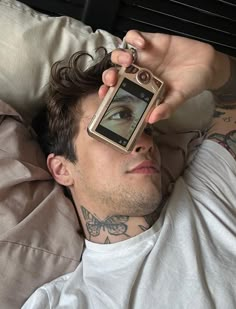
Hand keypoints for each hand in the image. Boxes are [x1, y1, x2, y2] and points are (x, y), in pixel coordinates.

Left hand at [100, 30, 229, 122]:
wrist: (206, 66)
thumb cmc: (189, 85)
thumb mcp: (178, 99)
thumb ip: (166, 108)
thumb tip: (151, 120)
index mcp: (140, 88)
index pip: (118, 90)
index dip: (108, 91)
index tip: (104, 94)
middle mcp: (137, 73)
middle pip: (114, 71)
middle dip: (109, 74)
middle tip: (113, 78)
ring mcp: (142, 57)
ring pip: (120, 53)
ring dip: (119, 56)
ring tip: (130, 60)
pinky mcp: (150, 41)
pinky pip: (134, 36)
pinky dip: (134, 38)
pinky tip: (141, 44)